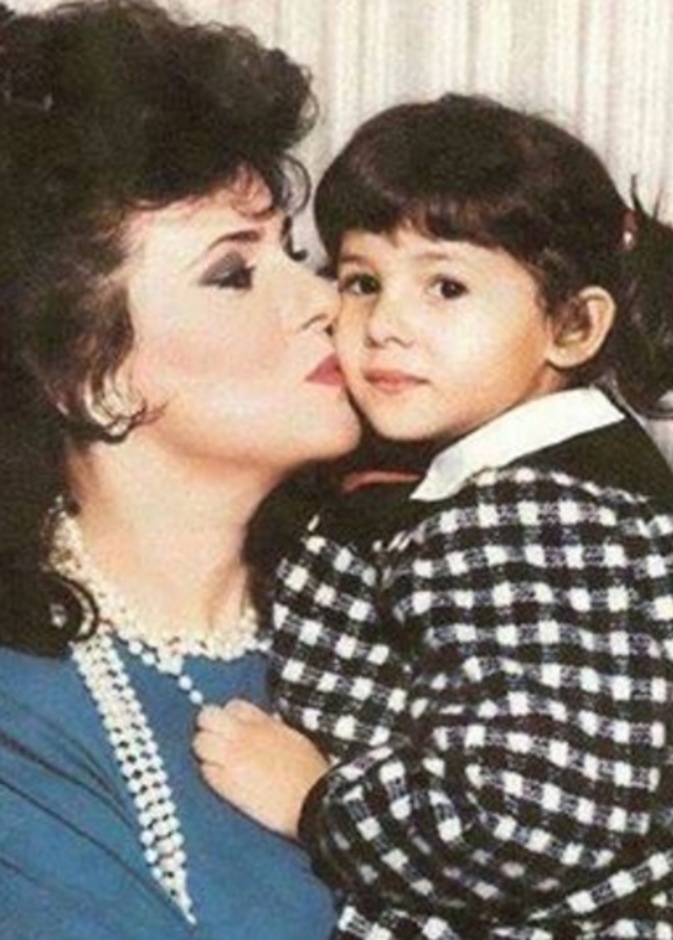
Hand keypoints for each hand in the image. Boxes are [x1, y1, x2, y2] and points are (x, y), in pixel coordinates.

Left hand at [193, 700, 328, 838]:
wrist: (312, 801)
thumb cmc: (309, 772)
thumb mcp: (293, 738)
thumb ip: (270, 728)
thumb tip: (259, 726)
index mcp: (263, 722)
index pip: (232, 706)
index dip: (230, 716)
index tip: (234, 727)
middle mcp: (244, 736)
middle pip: (207, 717)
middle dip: (208, 726)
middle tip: (216, 740)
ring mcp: (232, 759)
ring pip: (199, 743)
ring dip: (205, 750)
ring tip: (217, 761)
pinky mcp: (227, 784)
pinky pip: (205, 772)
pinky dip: (210, 773)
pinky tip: (222, 779)